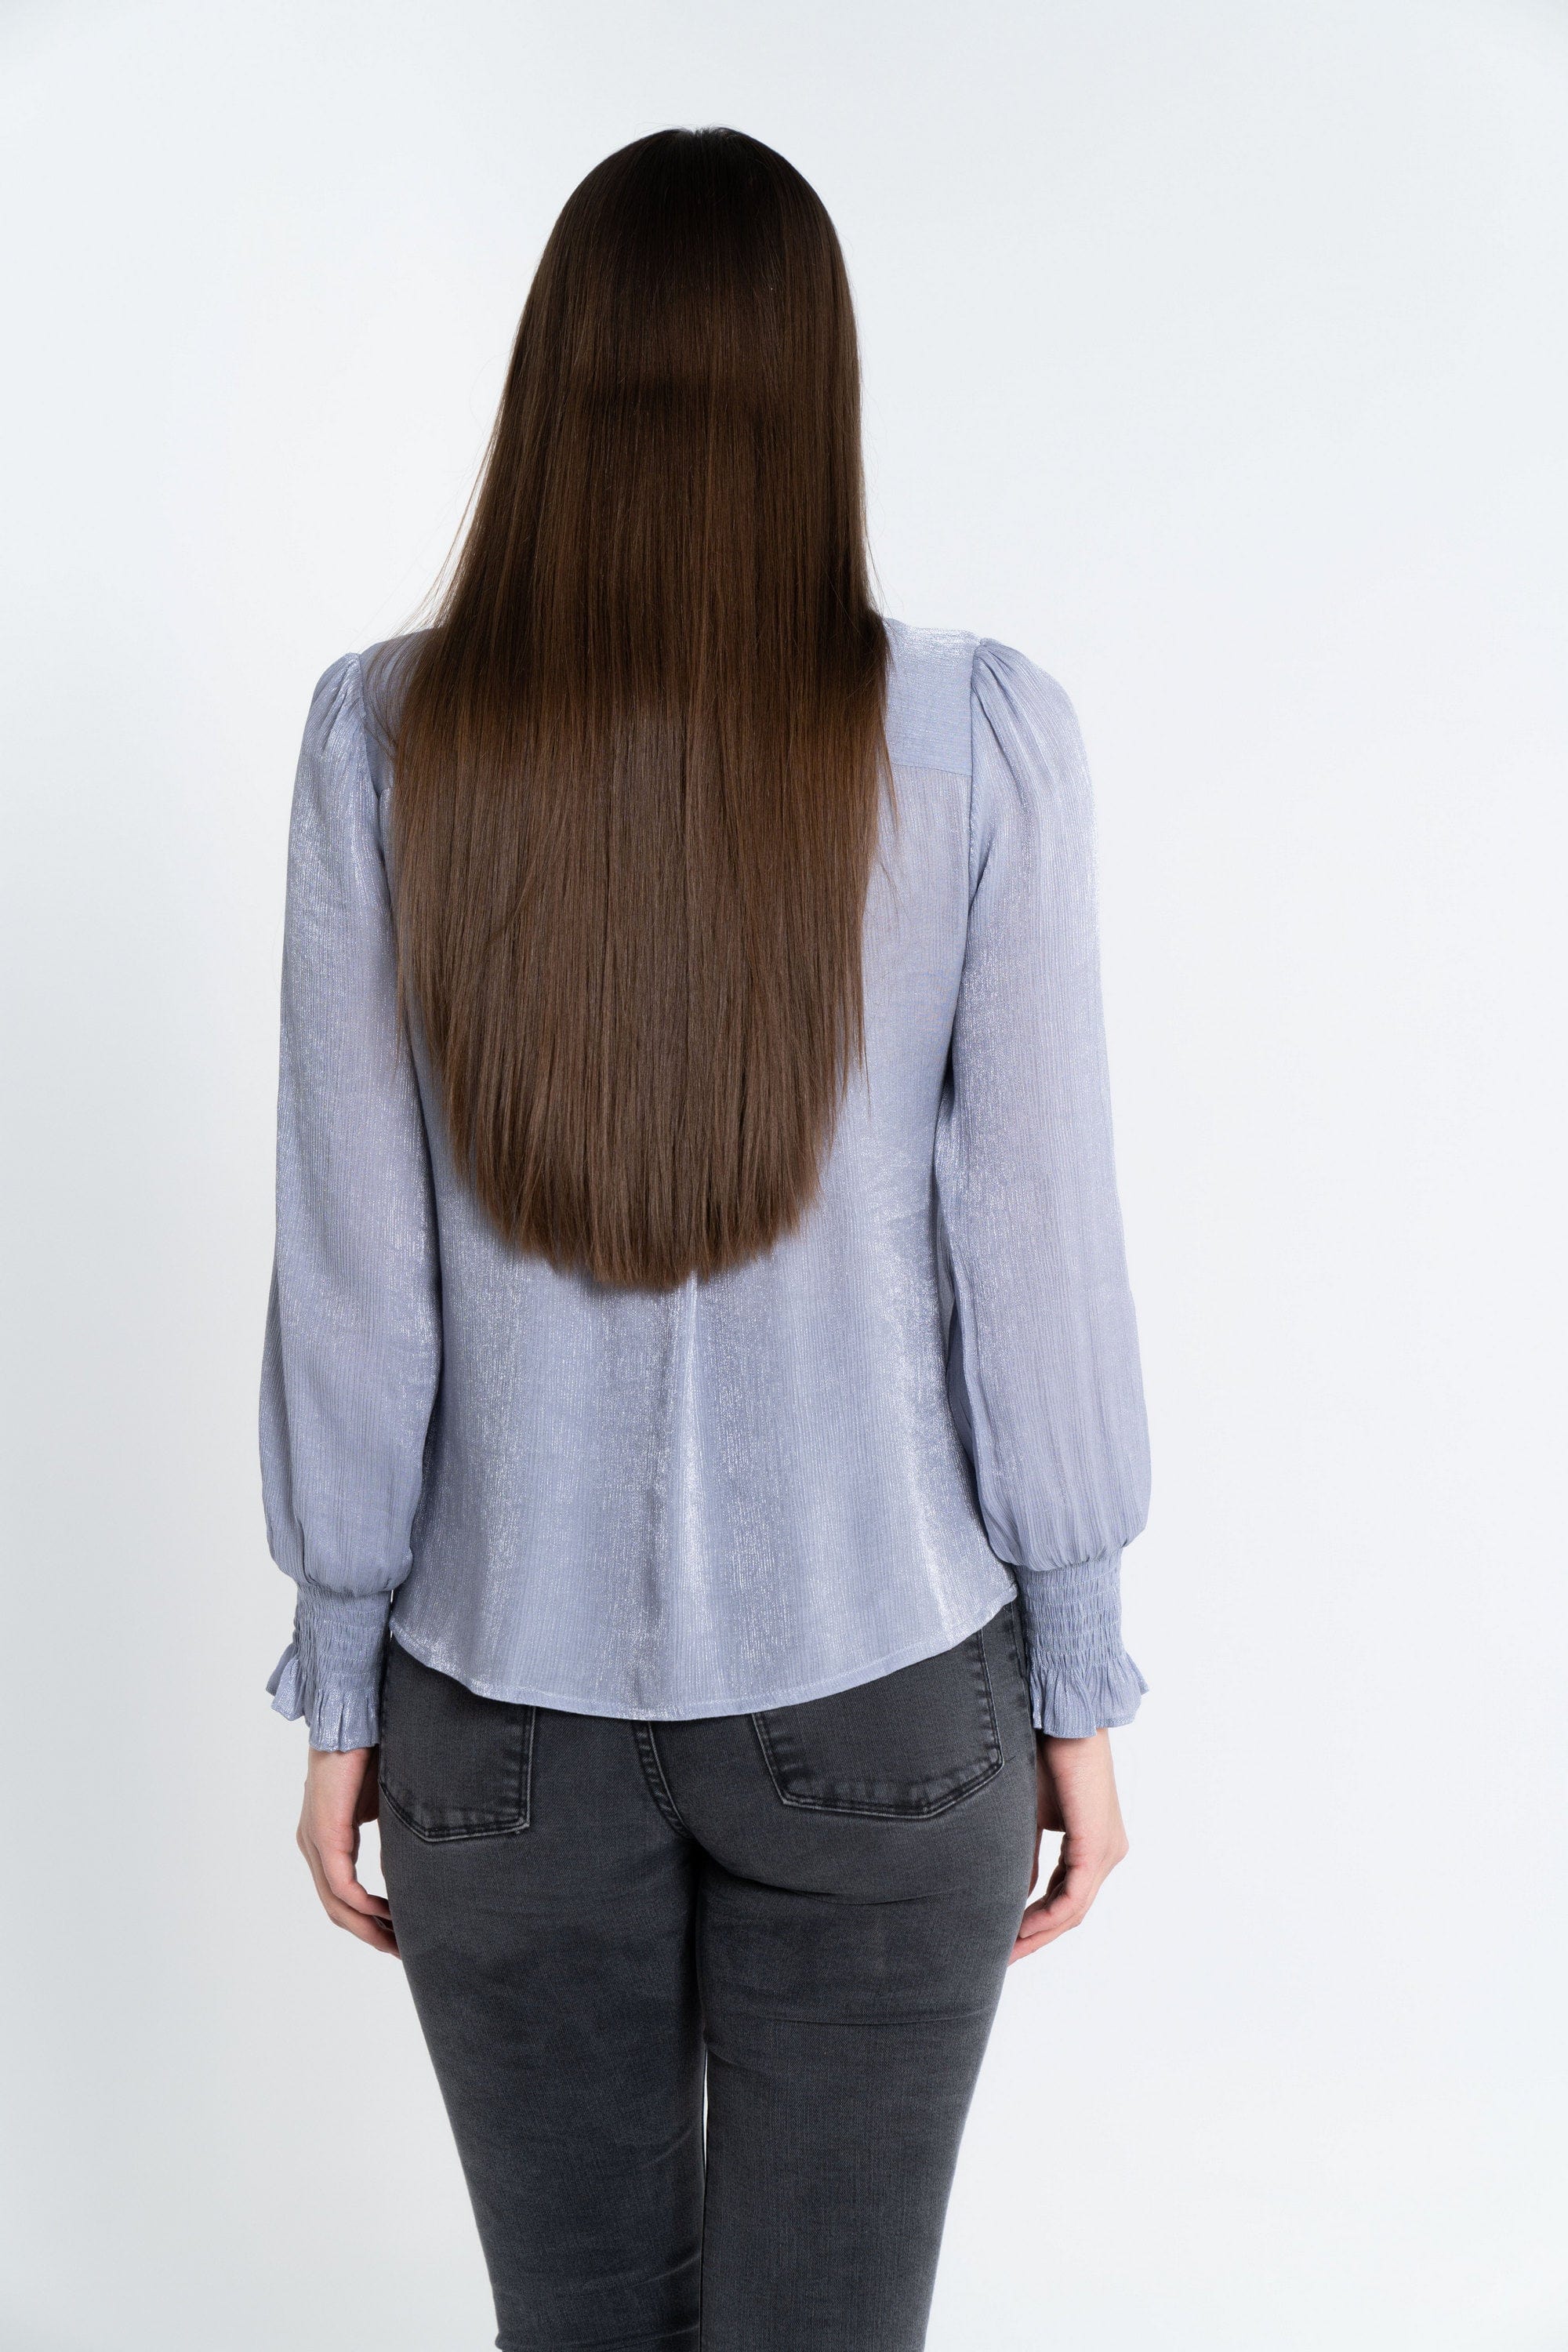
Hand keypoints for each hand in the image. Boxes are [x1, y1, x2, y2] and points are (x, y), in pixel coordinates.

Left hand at [296, 1745, 398, 1955]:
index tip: (396, 1936)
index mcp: (324, 1837)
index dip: (367, 1920)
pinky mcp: (324, 1833)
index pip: (340, 1893)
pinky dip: (364, 1904)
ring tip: (398, 1942)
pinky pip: (341, 1884)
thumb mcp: (383, 1804)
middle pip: (336, 1908)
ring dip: (368, 1926)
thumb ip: (388, 1837)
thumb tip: (406, 1870)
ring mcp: (314, 1840)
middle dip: (369, 1934)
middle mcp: (311, 1843)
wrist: (356, 1715)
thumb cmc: (371, 1750)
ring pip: (336, 1902)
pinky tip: (388, 1913)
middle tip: (400, 1952)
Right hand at [1010, 1728, 1127, 1962]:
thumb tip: (1013, 1895)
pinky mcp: (1098, 1846)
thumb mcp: (1027, 1816)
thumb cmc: (1045, 1754)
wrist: (1063, 1719)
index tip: (1004, 1939)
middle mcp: (1108, 1852)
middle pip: (1072, 1911)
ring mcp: (1107, 1851)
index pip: (1065, 1896)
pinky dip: (1047, 1916)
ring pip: (1074, 1910)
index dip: (1035, 1922)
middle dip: (1036, 1936)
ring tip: (1006, 1950)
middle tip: (1002, 1958)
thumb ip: (1024, 1856)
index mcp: (1093, 1843)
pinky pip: (1074, 1897)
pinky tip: (1021, 1928)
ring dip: (1039, 1933)